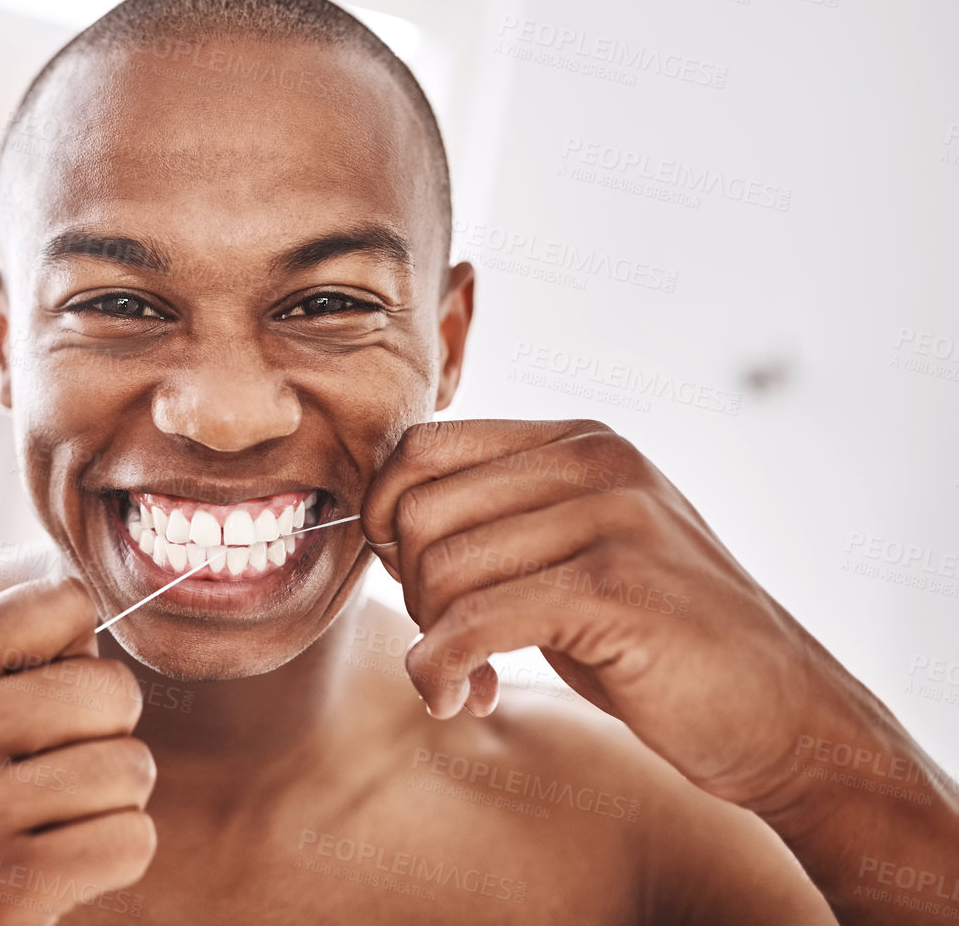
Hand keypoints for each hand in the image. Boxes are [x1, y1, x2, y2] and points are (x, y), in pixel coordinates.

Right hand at [0, 576, 155, 925]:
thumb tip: (98, 638)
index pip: (64, 602)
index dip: (79, 652)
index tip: (50, 699)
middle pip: (114, 690)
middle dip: (107, 734)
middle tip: (59, 771)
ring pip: (131, 769)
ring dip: (111, 803)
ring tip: (55, 820)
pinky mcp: (4, 891)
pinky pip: (130, 840)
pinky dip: (114, 856)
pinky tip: (62, 865)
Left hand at [361, 418, 832, 811]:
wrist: (783, 718)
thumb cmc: (656, 644)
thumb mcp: (574, 553)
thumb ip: (497, 519)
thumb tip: (374, 515)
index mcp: (580, 440)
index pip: (421, 448)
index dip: (386, 519)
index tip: (409, 583)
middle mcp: (598, 460)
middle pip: (418, 507)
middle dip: (408, 588)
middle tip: (445, 641)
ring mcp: (614, 518)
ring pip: (439, 568)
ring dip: (430, 641)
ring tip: (464, 677)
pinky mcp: (617, 588)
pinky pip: (474, 622)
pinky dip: (442, 670)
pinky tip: (462, 699)